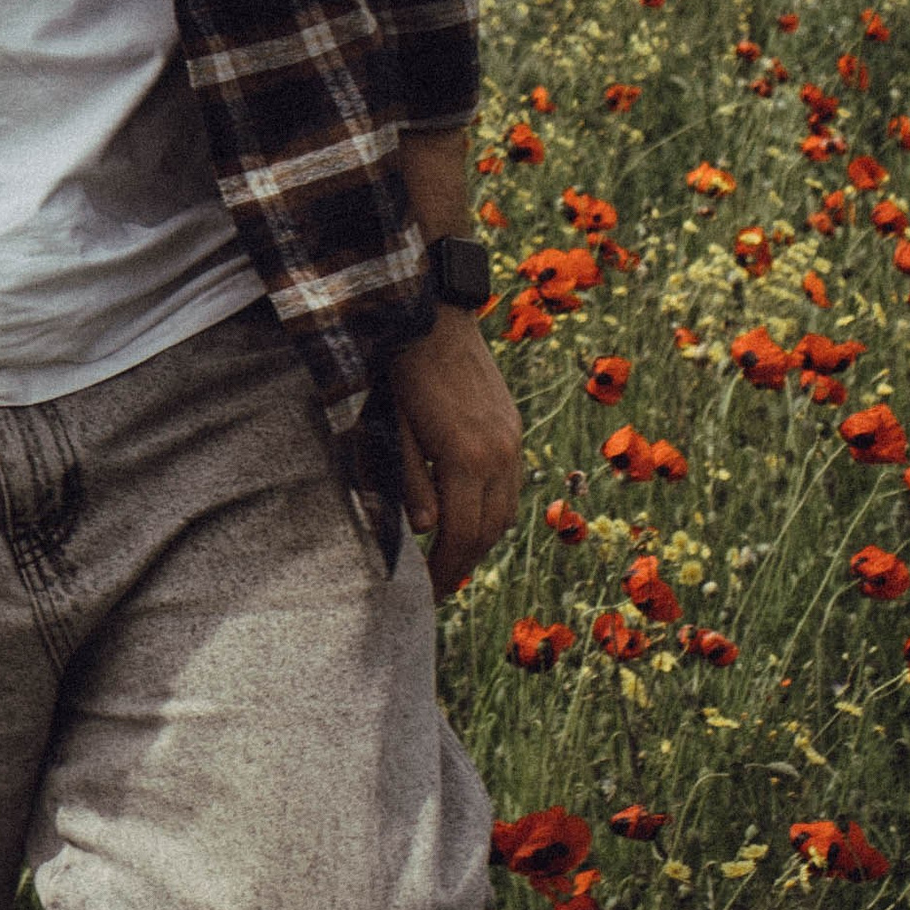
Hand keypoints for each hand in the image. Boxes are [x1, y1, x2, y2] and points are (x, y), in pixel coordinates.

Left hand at [389, 308, 523, 595]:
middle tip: (439, 585)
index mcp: (466, 457)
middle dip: (463, 562)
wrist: (436, 316)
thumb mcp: (395, 428)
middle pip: (488, 530)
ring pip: (507, 511)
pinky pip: (512, 484)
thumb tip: (426, 528)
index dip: (444, 569)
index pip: (460, 534)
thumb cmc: (403, 371)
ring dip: (482, 540)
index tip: (427, 593)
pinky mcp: (513, 427)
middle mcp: (498, 453)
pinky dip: (494, 510)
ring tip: (454, 557)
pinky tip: (473, 516)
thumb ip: (413, 480)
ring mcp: (511, 439)